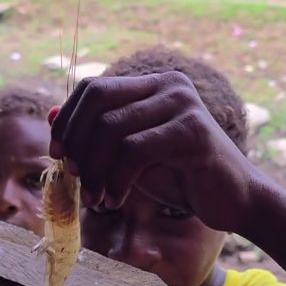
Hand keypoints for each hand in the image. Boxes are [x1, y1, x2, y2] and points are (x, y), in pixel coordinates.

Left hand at [49, 72, 257, 233]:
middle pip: (98, 98)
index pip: (93, 87)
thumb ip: (97, 136)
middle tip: (74, 177)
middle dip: (76, 141)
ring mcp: (182, 103)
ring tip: (97, 198)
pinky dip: (116, 180)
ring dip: (95, 169)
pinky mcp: (191, 131)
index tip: (57, 156)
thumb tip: (50, 114)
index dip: (68, 120)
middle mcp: (168, 84)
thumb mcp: (130, 156)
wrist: (235, 201)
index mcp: (153, 85)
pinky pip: (134, 150)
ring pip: (111, 128)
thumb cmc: (182, 178)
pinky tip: (116, 201)